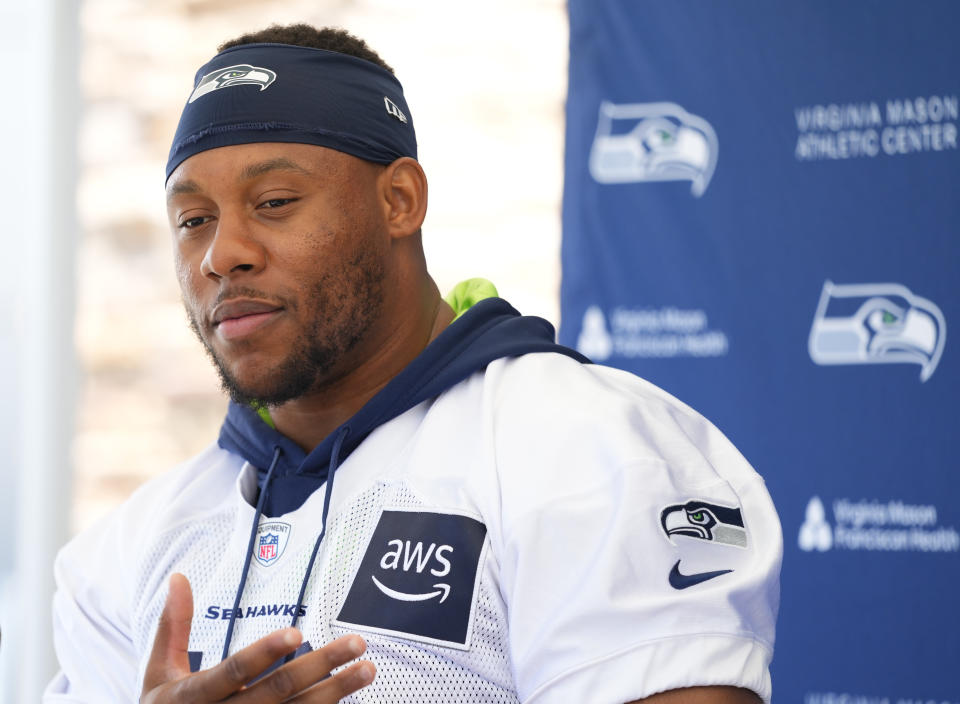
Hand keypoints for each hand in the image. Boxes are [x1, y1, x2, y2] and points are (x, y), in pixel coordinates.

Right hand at [141, 573, 375, 701]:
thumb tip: (179, 576)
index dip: (265, 653)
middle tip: (358, 642)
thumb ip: (173, 626)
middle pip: (277, 691)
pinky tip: (348, 697)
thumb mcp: (158, 672)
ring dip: (336, 692)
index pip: (233, 671)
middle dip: (320, 666)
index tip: (295, 632)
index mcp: (192, 697)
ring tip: (368, 669)